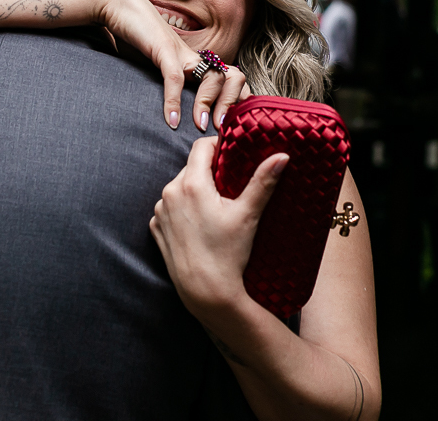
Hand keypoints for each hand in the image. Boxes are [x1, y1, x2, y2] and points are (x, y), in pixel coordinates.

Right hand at [99, 0, 244, 129]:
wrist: (119, 7)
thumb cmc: (136, 40)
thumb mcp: (156, 68)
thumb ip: (167, 87)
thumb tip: (170, 117)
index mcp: (197, 63)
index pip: (232, 81)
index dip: (237, 102)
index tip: (230, 126)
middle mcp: (196, 57)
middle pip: (233, 77)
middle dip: (232, 105)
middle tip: (219, 130)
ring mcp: (182, 52)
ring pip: (213, 77)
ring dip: (207, 105)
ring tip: (198, 127)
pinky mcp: (163, 49)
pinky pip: (175, 78)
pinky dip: (173, 101)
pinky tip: (171, 120)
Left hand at [149, 137, 288, 318]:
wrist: (205, 292)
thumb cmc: (227, 254)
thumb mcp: (248, 215)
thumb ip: (262, 181)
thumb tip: (281, 156)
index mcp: (190, 184)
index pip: (201, 147)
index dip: (218, 145)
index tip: (232, 154)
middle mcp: (169, 193)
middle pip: (191, 168)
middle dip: (210, 172)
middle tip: (231, 185)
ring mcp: (160, 212)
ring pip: (180, 187)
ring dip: (196, 190)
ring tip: (216, 207)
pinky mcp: (156, 228)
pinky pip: (170, 207)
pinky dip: (183, 209)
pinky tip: (200, 223)